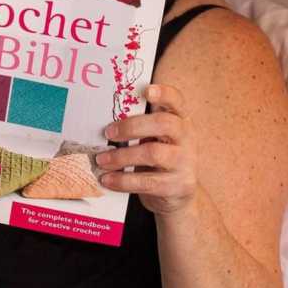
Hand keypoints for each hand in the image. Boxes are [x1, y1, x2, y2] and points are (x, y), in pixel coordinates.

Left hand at [96, 83, 196, 215]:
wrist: (178, 196)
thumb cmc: (159, 161)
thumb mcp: (156, 139)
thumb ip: (141, 126)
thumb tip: (104, 120)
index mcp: (180, 120)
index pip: (177, 101)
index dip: (164, 94)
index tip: (147, 90)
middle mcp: (186, 138)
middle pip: (164, 124)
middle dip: (132, 126)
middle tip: (108, 132)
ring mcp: (184, 163)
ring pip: (153, 153)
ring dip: (121, 156)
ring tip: (101, 160)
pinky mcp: (177, 186)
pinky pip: (147, 182)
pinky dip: (123, 180)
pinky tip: (108, 179)